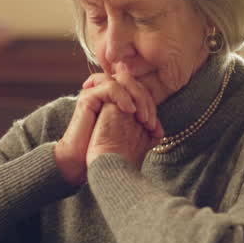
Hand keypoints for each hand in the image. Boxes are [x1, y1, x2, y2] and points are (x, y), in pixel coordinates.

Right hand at [55, 71, 160, 185]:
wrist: (82, 162)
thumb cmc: (103, 152)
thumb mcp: (129, 137)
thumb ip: (142, 130)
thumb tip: (161, 130)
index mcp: (116, 99)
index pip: (138, 89)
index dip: (150, 104)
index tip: (155, 128)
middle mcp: (105, 92)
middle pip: (133, 82)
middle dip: (146, 101)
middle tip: (150, 123)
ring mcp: (96, 92)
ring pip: (123, 80)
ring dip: (137, 97)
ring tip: (142, 118)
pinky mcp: (88, 97)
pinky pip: (110, 87)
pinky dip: (123, 97)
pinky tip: (130, 112)